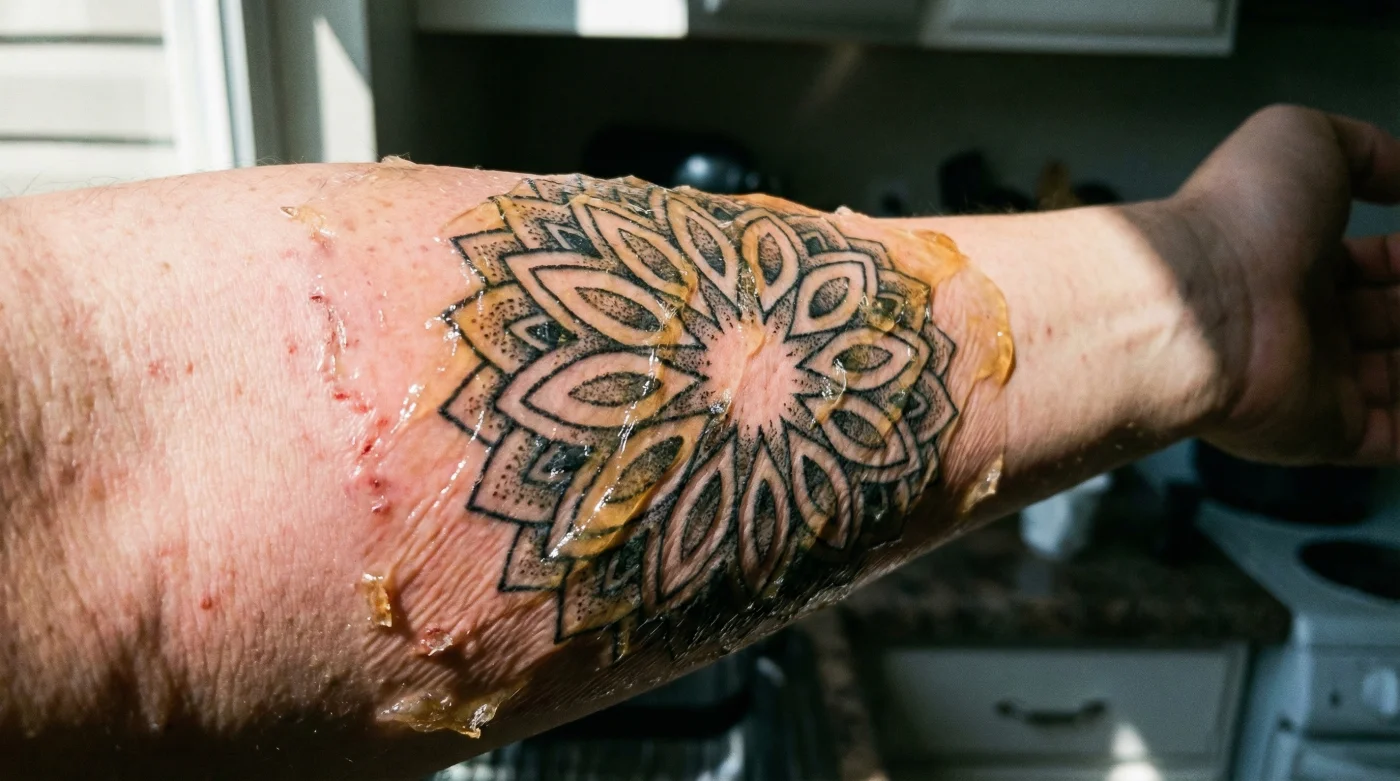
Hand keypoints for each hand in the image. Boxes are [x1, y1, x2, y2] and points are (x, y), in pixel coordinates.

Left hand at [1176, 105, 1399, 463]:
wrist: (1197, 303)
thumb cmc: (1238, 218)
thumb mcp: (1302, 138)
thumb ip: (1365, 151)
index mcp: (1295, 257)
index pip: (1379, 262)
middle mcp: (1304, 320)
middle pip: (1394, 318)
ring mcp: (1314, 380)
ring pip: (1399, 376)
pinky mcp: (1325, 432)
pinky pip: (1391, 439)